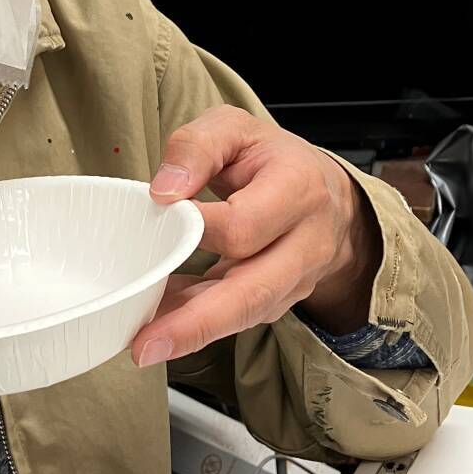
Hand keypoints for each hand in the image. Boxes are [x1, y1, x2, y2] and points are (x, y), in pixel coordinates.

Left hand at [131, 108, 379, 367]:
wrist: (329, 195)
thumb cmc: (274, 160)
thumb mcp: (236, 129)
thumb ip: (197, 148)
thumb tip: (164, 191)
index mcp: (298, 190)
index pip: (244, 224)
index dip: (197, 227)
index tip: (156, 219)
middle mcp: (306, 243)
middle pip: (253, 291)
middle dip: (197, 322)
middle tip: (146, 343)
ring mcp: (296, 280)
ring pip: (245, 314)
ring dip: (191, 333)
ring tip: (143, 344)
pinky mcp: (279, 301)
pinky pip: (236, 318)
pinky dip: (195, 323)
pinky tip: (159, 322)